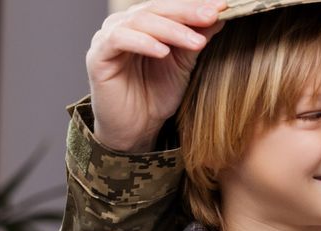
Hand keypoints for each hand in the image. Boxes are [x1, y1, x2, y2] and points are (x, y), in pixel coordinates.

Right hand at [85, 0, 225, 152]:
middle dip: (187, 12)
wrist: (136, 127)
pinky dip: (143, 43)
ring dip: (171, 29)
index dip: (196, 6)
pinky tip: (163, 52)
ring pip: (140, 21)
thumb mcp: (184, 63)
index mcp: (145, 22)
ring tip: (195, 42)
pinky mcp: (97, 56)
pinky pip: (119, 40)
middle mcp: (125, 24)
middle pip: (157, 9)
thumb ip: (197, 38)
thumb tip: (220, 14)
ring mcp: (108, 37)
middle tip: (211, 16)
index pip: (171, 7)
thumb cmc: (157, 94)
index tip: (223, 7)